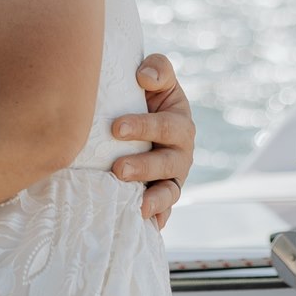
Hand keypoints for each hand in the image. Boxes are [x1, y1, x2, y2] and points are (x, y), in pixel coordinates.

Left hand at [110, 54, 194, 230]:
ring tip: (136, 205)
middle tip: (118, 169)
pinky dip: (157, 220)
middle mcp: (180, 153)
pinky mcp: (161, 197)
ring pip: (168, 192)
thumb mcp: (154, 78)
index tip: (116, 128)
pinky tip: (143, 226)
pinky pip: (163, 212)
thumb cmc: (141, 96)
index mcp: (179, 123)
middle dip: (144, 167)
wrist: (131, 123)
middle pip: (167, 163)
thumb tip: (144, 77)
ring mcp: (172, 179)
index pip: (167, 126)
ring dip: (154, 199)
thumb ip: (157, 69)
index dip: (144, 127)